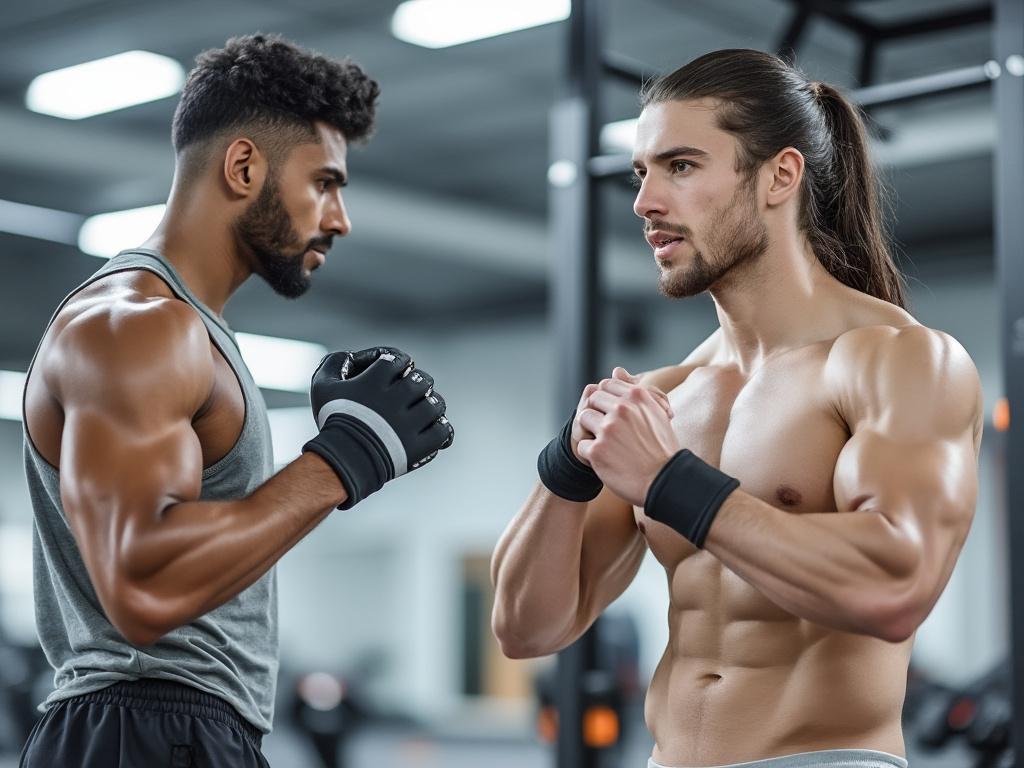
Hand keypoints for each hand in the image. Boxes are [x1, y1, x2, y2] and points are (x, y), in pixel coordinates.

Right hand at [302, 347, 453, 507]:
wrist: (340, 461)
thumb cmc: (332, 422)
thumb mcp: (322, 387)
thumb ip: (334, 362)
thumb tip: (350, 355)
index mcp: (375, 382)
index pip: (398, 359)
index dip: (398, 362)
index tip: (395, 373)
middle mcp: (395, 400)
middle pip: (422, 380)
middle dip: (417, 383)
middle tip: (409, 393)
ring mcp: (410, 424)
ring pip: (436, 404)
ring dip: (431, 405)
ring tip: (421, 411)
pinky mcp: (419, 446)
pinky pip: (443, 432)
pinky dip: (441, 429)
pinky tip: (430, 429)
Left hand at [571, 368, 672, 464]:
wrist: (665, 480)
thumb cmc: (662, 449)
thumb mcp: (656, 413)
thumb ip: (634, 392)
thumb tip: (617, 370)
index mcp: (637, 396)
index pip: (607, 384)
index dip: (606, 399)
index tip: (611, 413)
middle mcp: (622, 408)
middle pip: (593, 399)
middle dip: (597, 413)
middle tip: (607, 431)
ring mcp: (608, 429)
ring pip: (583, 418)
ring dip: (591, 432)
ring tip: (607, 446)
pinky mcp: (598, 450)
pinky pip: (582, 445)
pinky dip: (591, 455)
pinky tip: (607, 462)